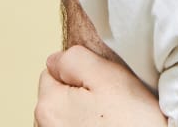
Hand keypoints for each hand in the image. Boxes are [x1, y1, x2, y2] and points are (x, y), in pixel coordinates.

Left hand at [35, 46, 166, 126]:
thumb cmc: (132, 124)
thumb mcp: (108, 77)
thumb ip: (75, 59)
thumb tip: (57, 58)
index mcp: (49, 105)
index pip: (52, 70)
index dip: (81, 71)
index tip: (102, 82)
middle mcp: (45, 126)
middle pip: (59, 94)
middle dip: (81, 93)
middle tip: (111, 101)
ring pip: (68, 114)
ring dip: (85, 113)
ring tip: (113, 119)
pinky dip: (90, 126)